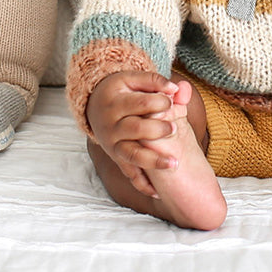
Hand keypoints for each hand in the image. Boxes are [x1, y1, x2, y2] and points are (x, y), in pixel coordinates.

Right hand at [85, 70, 192, 197]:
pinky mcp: (117, 158)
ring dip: (152, 161)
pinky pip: (128, 173)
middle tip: (173, 129)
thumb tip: (176, 88)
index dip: (157, 102)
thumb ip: (154, 81)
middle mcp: (111, 126)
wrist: (95, 105)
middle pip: (134, 129)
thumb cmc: (121, 90)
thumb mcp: (132, 79)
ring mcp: (113, 145)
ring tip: (174, 163)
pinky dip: (142, 184)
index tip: (171, 101)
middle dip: (155, 130)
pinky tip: (157, 192)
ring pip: (131, 155)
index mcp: (115, 103)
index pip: (139, 103)